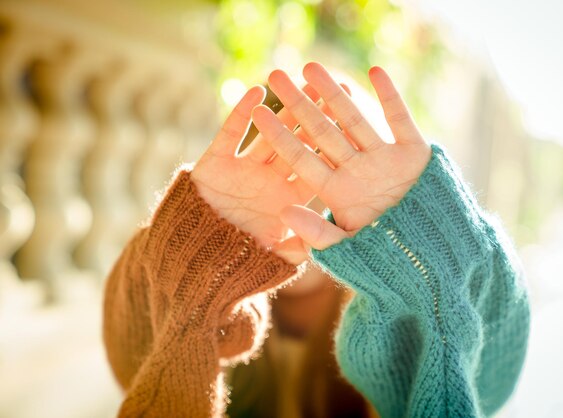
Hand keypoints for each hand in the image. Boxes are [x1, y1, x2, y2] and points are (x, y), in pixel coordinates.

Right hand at [190, 82, 343, 262]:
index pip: (318, 166)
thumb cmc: (241, 258)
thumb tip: (337, 246)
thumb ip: (306, 248)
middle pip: (299, 143)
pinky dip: (239, 115)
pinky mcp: (216, 162)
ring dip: (284, 109)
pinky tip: (255, 93)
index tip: (355, 123)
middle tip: (340, 91)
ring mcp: (244, 168)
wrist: (199, 255)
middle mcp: (270, 177)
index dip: (335, 146)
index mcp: (290, 195)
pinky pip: (230, 135)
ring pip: (269, 133)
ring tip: (303, 83)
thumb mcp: (280, 256)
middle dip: (318, 118)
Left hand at [251, 63, 432, 249]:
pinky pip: (399, 120)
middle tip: (276, 74)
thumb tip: (283, 214)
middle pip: (323, 131)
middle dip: (300, 104)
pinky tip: (374, 70)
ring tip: (312, 67)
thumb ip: (314, 233)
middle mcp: (356, 170)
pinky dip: (390, 97)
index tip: (258, 112)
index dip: (280, 135)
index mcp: (337, 191)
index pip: (302, 157)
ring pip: (355, 119)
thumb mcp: (345, 249)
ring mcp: (384, 159)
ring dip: (335, 93)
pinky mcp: (414, 153)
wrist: (432, 255)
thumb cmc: (385, 257)